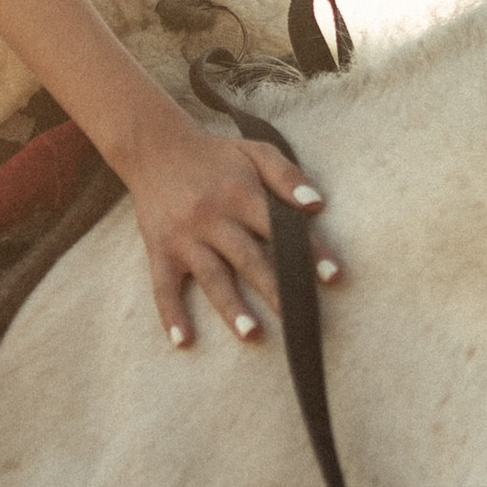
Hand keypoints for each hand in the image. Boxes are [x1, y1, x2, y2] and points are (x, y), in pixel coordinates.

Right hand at [122, 98, 340, 348]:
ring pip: (211, 276)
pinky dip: (170, 313)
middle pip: (249, 258)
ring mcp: (184, 237)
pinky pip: (163, 286)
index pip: (280, 227)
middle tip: (299, 321)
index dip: (308, 251)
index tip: (332, 276)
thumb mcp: (254, 152)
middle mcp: (212, 217)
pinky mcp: (160, 250)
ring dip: (231, 307)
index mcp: (240, 193)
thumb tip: (317, 204)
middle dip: (276, 289)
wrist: (154, 147)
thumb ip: (287, 176)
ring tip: (252, 334)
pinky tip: (182, 340)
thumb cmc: (215, 155)